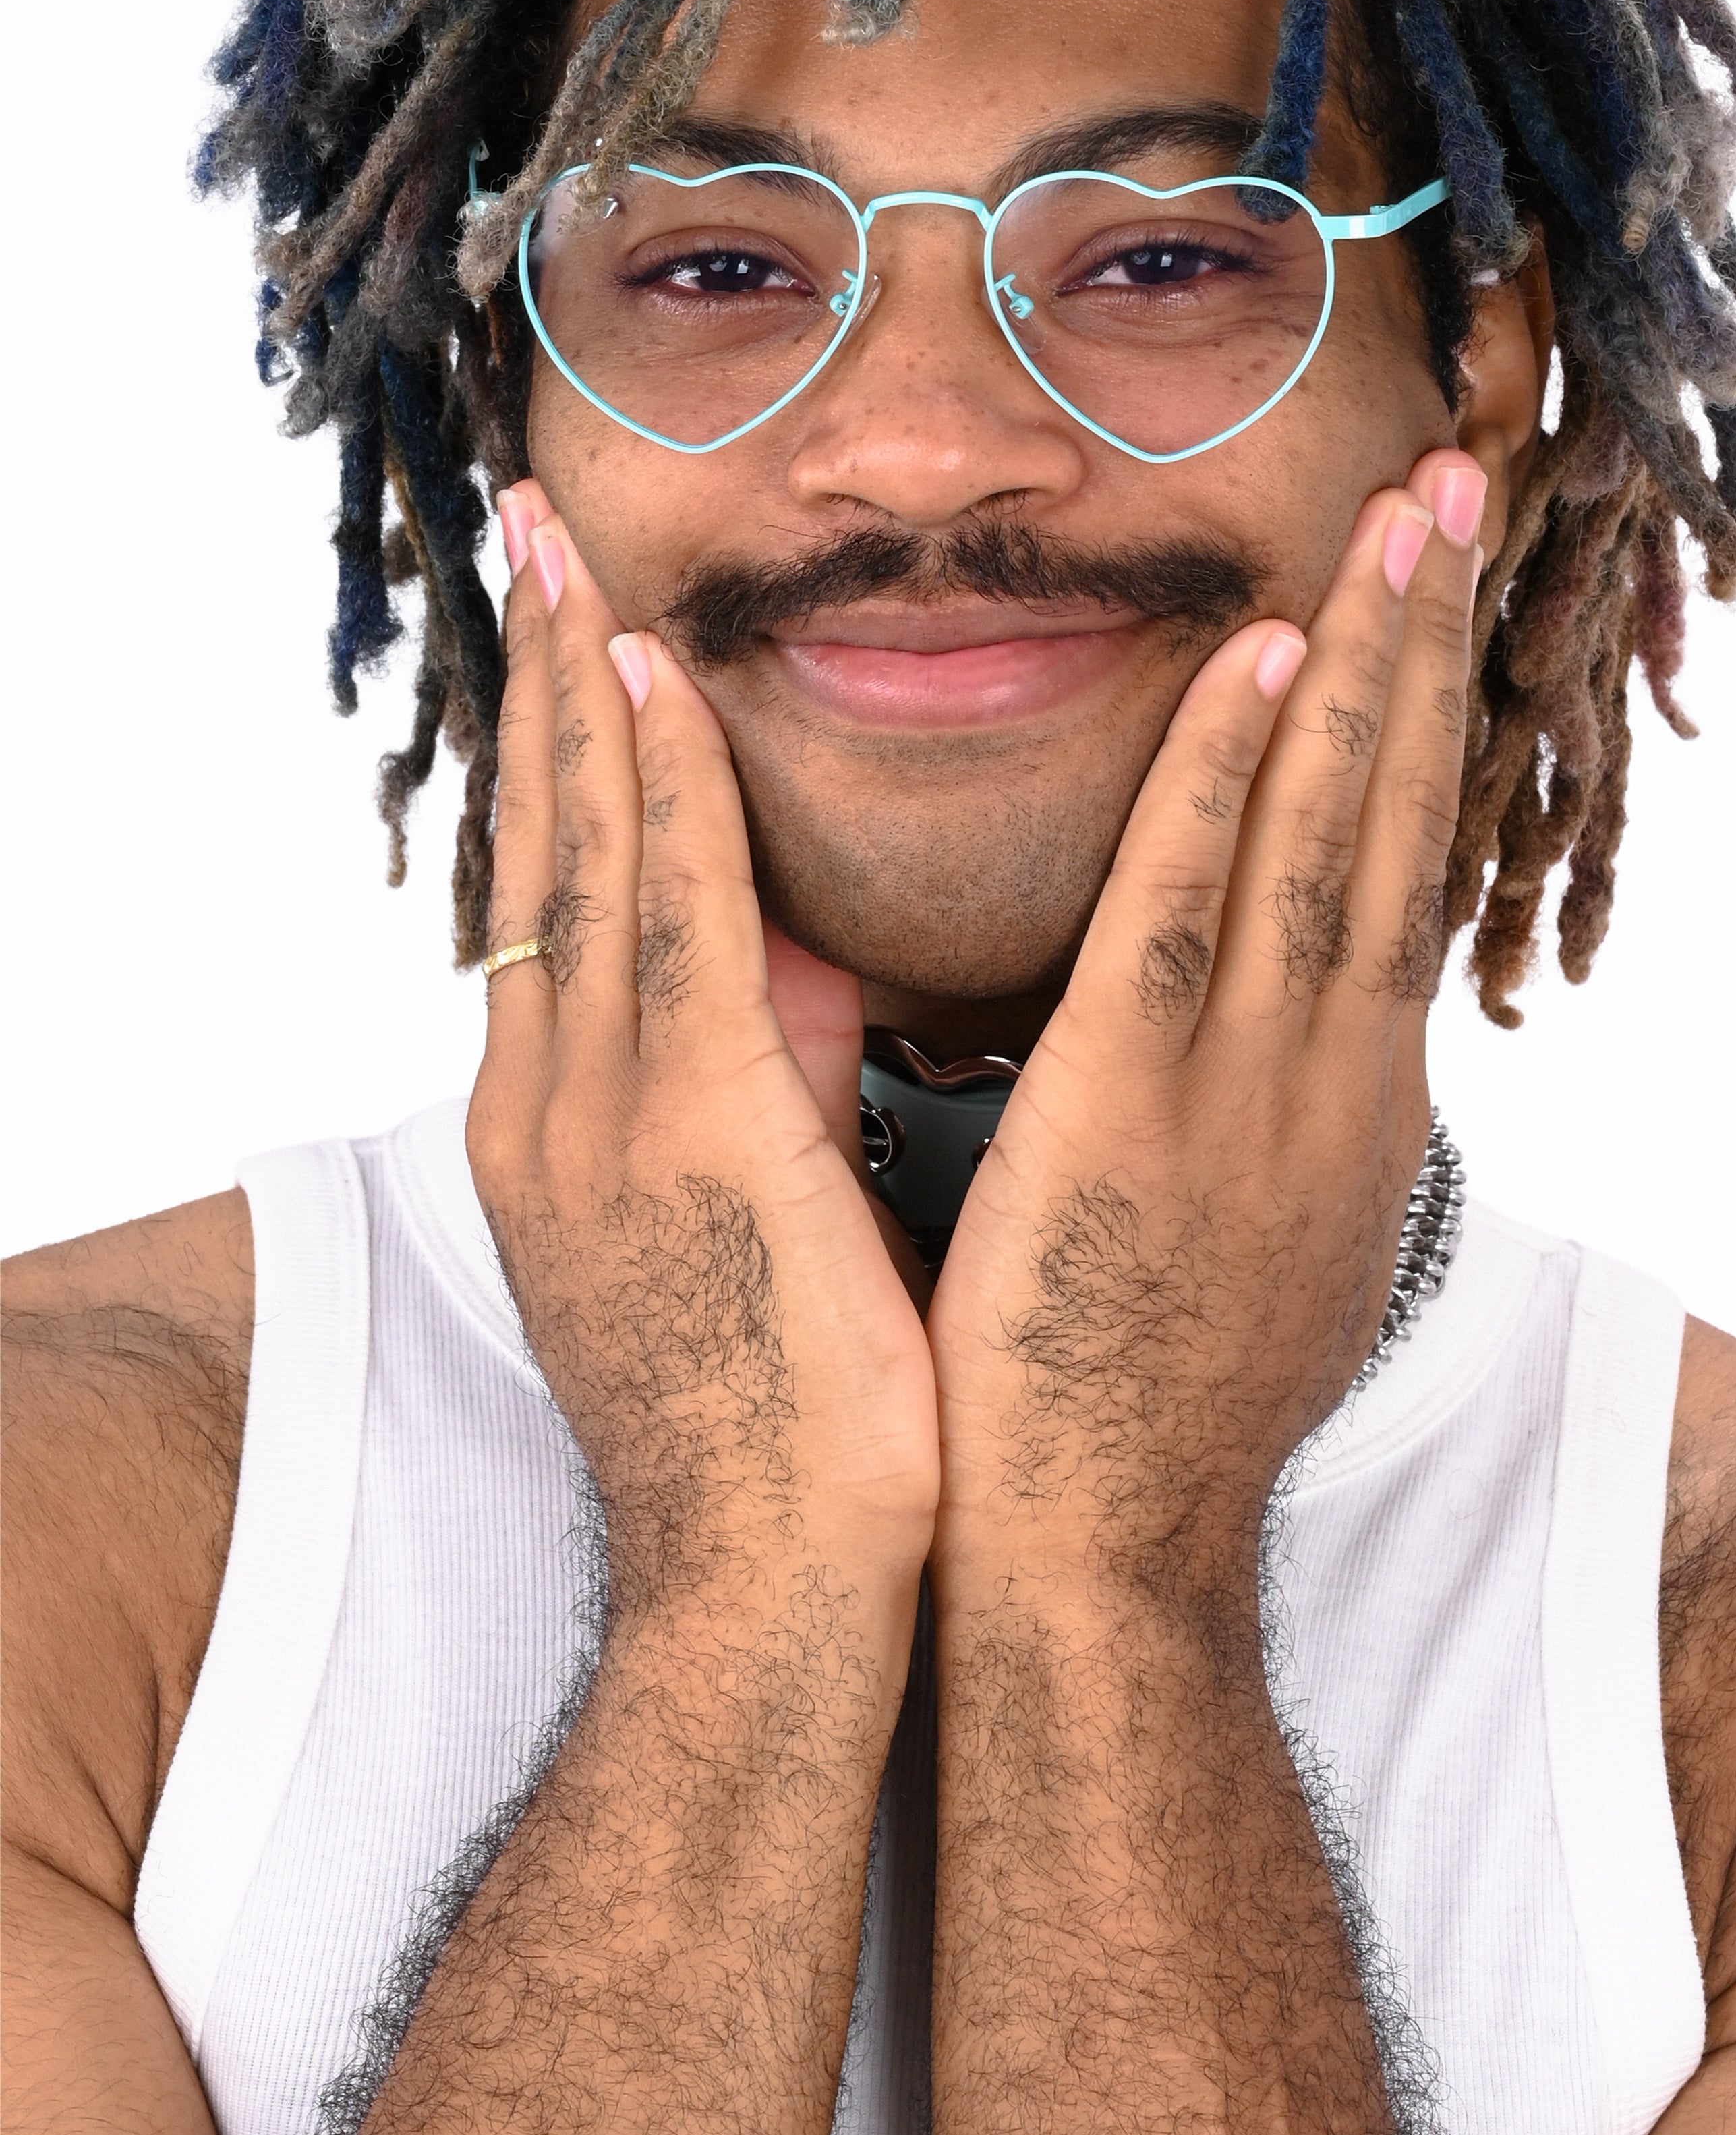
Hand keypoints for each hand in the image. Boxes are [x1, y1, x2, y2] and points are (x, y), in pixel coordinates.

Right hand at [466, 483, 938, 1622]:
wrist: (776, 1597)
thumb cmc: (796, 1421)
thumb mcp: (765, 1212)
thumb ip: (770, 1075)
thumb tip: (807, 962)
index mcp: (571, 1126)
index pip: (558, 895)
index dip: (559, 755)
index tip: (571, 635)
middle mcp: (556, 1102)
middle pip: (543, 848)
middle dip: (540, 687)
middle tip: (528, 537)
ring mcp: (603, 1119)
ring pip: (588, 857)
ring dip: (581, 696)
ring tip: (571, 556)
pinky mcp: (689, 1138)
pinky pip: (677, 922)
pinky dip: (660, 796)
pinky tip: (652, 684)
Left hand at [928, 452, 1485, 1613]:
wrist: (1102, 1564)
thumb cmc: (1146, 1409)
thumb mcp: (1247, 1237)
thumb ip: (1256, 1115)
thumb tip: (1256, 1033)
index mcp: (1345, 1101)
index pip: (1400, 871)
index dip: (1422, 721)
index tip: (1431, 597)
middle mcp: (1333, 1075)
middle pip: (1398, 818)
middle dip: (1426, 645)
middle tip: (1456, 484)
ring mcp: (1254, 1092)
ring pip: (1330, 838)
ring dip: (1366, 664)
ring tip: (1398, 513)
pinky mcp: (1139, 1114)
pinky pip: (1192, 916)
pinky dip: (1236, 785)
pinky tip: (1267, 665)